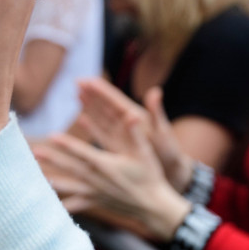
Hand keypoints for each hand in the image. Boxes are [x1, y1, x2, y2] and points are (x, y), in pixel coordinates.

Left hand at [33, 119, 190, 241]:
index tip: (52, 136)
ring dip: (53, 179)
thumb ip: (136, 133)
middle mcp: (98, 180)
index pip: (83, 152)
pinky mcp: (97, 202)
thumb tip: (133, 116)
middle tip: (35, 152)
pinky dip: (64, 205)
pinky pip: (77, 204)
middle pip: (71, 167)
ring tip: (37, 175)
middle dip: (53, 159)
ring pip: (70, 186)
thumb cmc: (150, 176)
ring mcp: (96, 193)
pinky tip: (51, 207)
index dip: (68, 144)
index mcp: (107, 165)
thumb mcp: (145, 152)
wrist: (154, 205)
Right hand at [77, 78, 192, 190]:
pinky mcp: (119, 145)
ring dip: (90, 106)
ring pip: (102, 116)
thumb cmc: (169, 150)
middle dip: (92, 93)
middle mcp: (127, 122)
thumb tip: (155, 91)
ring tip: (78, 94)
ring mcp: (122, 133)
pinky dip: (92, 125)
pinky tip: (82, 120)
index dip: (101, 89)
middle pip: (106, 104)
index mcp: (135, 115)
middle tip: (76, 82)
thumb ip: (156, 112)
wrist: (172, 169)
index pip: (115, 99)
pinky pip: (101, 132)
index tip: (87, 80)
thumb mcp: (162, 130)